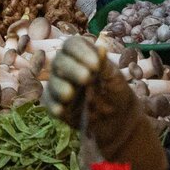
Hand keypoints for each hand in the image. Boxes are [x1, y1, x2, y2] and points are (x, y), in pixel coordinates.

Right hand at [44, 35, 169, 169]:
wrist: (120, 123)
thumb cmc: (118, 95)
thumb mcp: (116, 80)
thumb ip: (106, 65)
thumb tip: (99, 47)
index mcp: (82, 58)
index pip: (72, 45)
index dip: (79, 51)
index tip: (95, 64)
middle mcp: (68, 70)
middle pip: (59, 61)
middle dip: (71, 69)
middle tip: (86, 78)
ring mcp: (61, 88)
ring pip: (52, 82)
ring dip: (59, 86)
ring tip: (71, 94)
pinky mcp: (58, 107)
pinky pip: (49, 104)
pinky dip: (53, 106)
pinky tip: (61, 110)